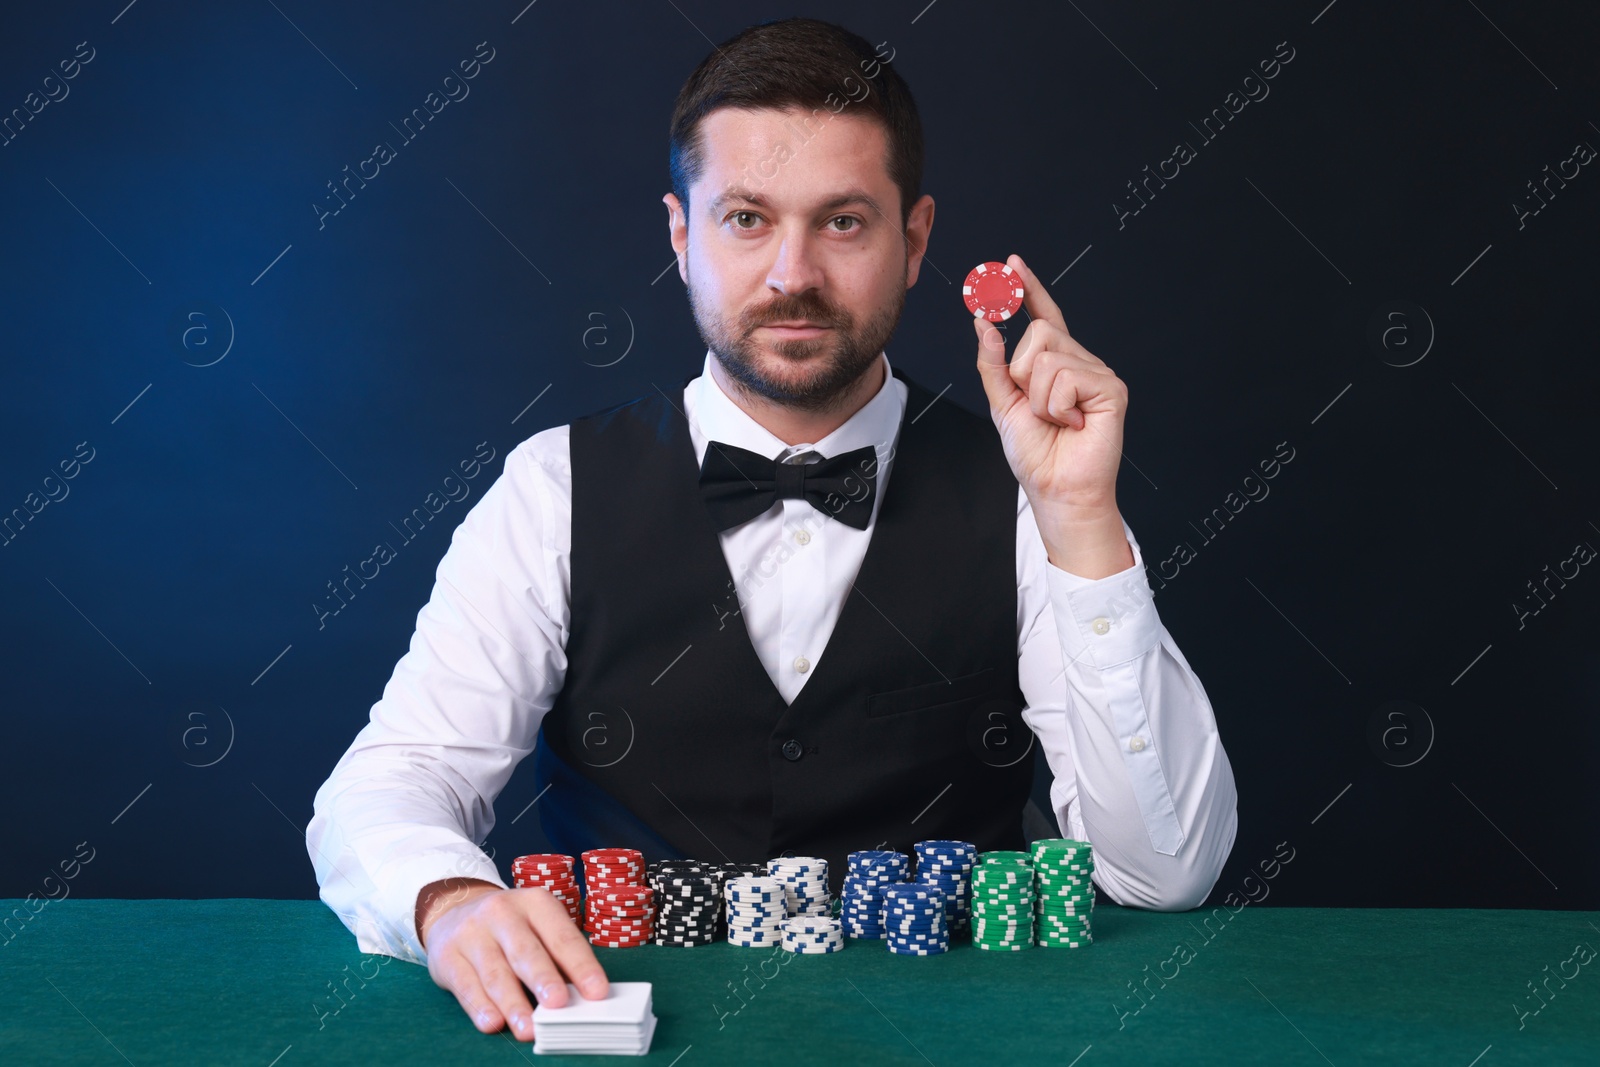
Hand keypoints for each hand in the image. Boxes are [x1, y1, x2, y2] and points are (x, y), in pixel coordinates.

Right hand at [417, 879, 608, 1041]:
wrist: (453, 909)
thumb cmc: (510, 926)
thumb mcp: (535, 926)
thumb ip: (556, 957)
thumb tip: (580, 997)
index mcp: (535, 903)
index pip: (562, 937)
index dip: (581, 966)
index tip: (597, 992)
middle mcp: (501, 912)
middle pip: (525, 951)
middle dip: (543, 979)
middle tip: (558, 1005)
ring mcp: (471, 933)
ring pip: (495, 973)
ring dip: (513, 1003)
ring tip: (527, 1028)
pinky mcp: (447, 955)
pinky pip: (466, 985)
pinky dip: (480, 1007)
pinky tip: (493, 1023)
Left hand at [972, 254, 1126, 513]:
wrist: (1057, 490)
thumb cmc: (1036, 454)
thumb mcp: (1003, 404)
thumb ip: (993, 364)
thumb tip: (984, 324)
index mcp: (1055, 364)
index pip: (1044, 317)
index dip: (1029, 289)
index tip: (1013, 262)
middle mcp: (1079, 362)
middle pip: (1038, 332)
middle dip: (1023, 373)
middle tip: (1039, 408)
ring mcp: (1097, 373)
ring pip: (1047, 355)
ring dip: (1038, 396)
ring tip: (1056, 419)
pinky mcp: (1110, 388)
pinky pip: (1066, 376)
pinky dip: (1057, 405)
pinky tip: (1072, 422)